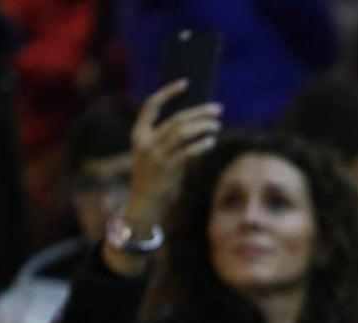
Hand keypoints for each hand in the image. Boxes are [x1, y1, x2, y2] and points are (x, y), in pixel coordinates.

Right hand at [122, 79, 222, 230]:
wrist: (145, 204)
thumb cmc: (154, 177)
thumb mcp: (153, 155)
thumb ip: (168, 139)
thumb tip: (197, 122)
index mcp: (139, 135)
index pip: (151, 106)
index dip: (168, 92)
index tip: (185, 82)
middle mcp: (146, 143)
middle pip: (176, 119)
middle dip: (199, 112)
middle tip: (218, 109)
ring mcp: (157, 156)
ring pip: (184, 133)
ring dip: (204, 127)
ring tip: (217, 125)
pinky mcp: (169, 169)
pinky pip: (189, 152)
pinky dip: (203, 144)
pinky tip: (212, 141)